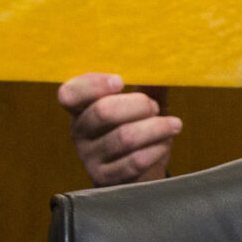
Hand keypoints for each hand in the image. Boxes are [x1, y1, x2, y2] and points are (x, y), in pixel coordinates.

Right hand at [58, 72, 180, 186]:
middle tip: (154, 106)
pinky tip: (164, 144)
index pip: (70, 93)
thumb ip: (148, 84)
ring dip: (155, 127)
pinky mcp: (106, 178)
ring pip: (124, 137)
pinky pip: (134, 161)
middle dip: (138, 105)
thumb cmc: (139, 129)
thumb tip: (162, 63)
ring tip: (172, 124)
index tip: (120, 81)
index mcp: (82, 108)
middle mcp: (80, 132)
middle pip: (103, 111)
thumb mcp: (141, 104)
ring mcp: (90, 157)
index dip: (93, 85)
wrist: (142, 173)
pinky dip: (155, 149)